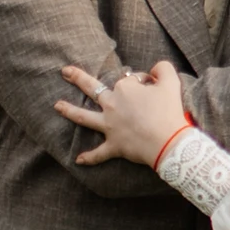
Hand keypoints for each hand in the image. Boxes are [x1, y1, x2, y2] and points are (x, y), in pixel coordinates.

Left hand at [54, 62, 189, 166]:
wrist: (168, 142)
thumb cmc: (170, 112)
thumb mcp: (172, 83)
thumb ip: (163, 69)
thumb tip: (155, 68)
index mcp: (125, 89)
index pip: (129, 79)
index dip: (142, 81)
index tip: (153, 87)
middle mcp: (112, 104)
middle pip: (92, 89)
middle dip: (78, 78)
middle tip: (65, 72)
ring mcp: (110, 125)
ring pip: (84, 117)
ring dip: (69, 111)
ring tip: (57, 106)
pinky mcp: (114, 145)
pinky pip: (99, 153)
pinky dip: (90, 157)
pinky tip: (79, 160)